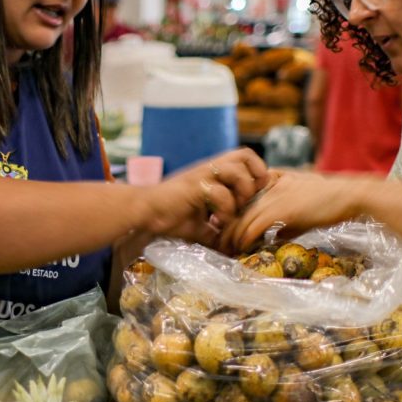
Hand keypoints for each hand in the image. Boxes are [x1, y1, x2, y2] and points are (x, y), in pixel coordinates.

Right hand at [140, 148, 269, 245]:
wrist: (144, 212)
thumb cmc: (168, 216)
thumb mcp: (199, 224)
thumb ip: (216, 230)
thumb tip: (230, 246)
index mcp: (213, 173)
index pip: (246, 159)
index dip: (256, 175)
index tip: (252, 199)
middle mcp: (210, 168)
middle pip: (246, 155)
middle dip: (254, 179)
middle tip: (245, 203)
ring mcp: (202, 175)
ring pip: (237, 171)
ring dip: (241, 193)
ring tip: (231, 213)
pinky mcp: (195, 185)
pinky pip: (221, 193)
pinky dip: (225, 211)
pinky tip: (216, 223)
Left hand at [219, 171, 377, 252]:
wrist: (349, 197)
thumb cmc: (329, 203)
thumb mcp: (301, 210)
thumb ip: (285, 222)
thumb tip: (274, 237)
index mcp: (271, 183)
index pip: (243, 199)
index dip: (232, 216)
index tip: (224, 232)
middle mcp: (268, 188)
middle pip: (237, 208)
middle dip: (225, 228)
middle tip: (218, 244)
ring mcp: (273, 197)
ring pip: (242, 218)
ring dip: (231, 237)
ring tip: (224, 250)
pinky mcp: (280, 210)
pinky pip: (255, 226)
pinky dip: (245, 239)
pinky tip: (241, 248)